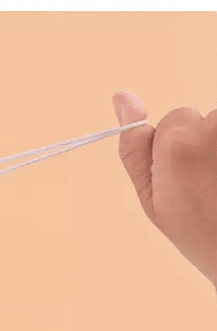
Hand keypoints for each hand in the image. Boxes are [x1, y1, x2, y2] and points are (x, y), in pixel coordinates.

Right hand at [114, 91, 216, 287]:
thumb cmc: (200, 234)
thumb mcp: (151, 198)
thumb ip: (134, 147)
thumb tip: (123, 96)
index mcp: (180, 146)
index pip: (177, 117)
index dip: (177, 147)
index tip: (187, 177)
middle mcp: (214, 132)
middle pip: (205, 119)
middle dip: (205, 144)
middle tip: (210, 184)